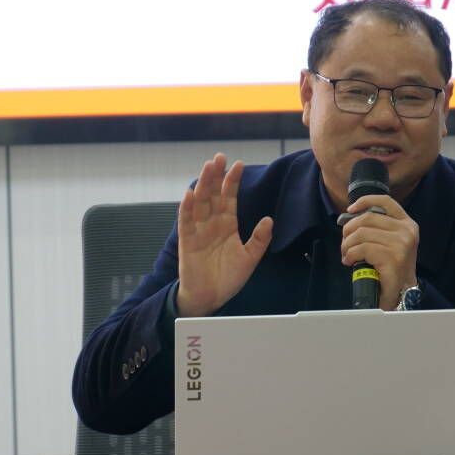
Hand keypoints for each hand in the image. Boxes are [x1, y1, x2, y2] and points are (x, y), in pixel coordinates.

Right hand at [176, 154, 273, 317]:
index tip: (239, 164)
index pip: (229, 197)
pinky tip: (190, 193)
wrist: (210, 298)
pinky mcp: (187, 240)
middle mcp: (211, 223)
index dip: (233, 181)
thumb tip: (269, 220)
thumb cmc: (228, 278)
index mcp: (227, 224)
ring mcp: (198, 230)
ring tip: (208, 167)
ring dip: (203, 184)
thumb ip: (259, 239)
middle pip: (213, 194)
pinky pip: (186, 221)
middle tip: (219, 157)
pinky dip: (187, 207)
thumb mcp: (249, 258)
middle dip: (216, 175)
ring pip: (200, 202)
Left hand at [340, 193, 418, 311]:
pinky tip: (350, 262)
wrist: (400, 293)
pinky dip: (351, 255)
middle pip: (367, 218)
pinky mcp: (393, 258)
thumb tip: (350, 216)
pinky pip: (362, 249)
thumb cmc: (390, 268)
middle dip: (349, 230)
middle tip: (345, 244)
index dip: (365, 201)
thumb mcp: (389, 242)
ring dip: (347, 245)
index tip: (350, 209)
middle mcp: (407, 232)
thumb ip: (377, 228)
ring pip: (361, 234)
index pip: (386, 202)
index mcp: (407, 224)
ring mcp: (402, 245)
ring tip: (347, 255)